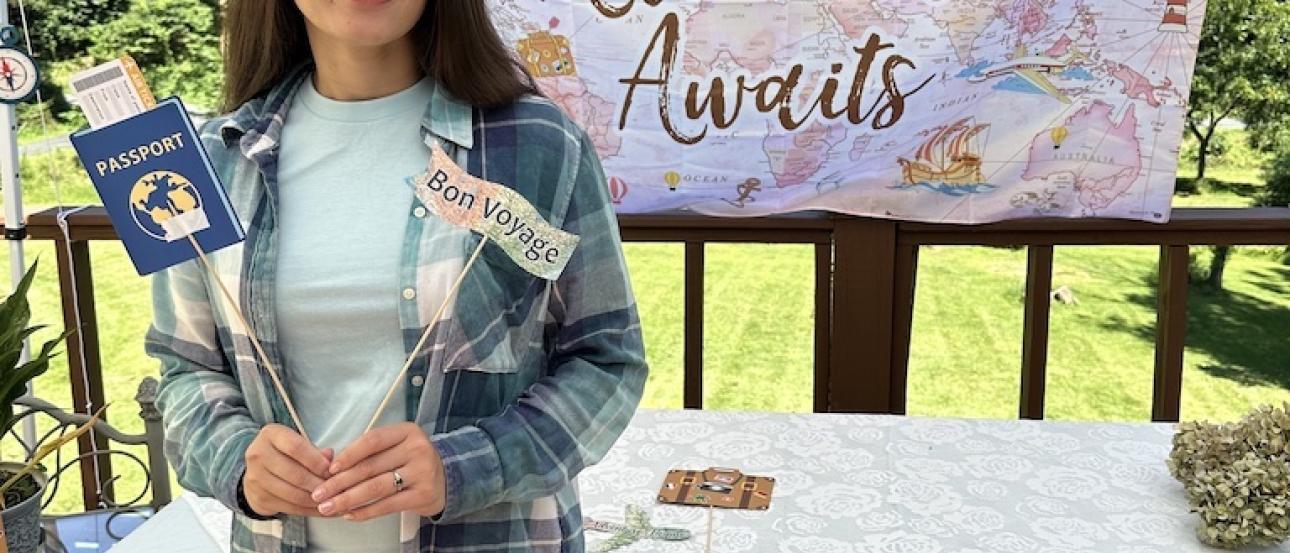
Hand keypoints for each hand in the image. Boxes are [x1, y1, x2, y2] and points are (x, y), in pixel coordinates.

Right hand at [242, 424, 333, 516]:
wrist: (257, 471)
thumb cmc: (284, 454)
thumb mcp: (298, 444)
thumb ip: (314, 451)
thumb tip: (330, 456)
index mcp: (271, 435)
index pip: (296, 447)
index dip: (316, 460)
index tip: (331, 469)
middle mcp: (259, 455)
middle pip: (295, 474)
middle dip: (319, 483)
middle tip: (336, 489)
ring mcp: (256, 478)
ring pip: (293, 494)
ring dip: (316, 500)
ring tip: (333, 500)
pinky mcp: (260, 498)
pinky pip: (289, 507)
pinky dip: (309, 510)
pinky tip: (322, 509)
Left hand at [312, 422, 446, 520]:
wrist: (446, 478)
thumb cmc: (411, 460)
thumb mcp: (396, 445)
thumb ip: (370, 452)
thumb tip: (331, 467)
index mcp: (407, 431)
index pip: (372, 440)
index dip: (348, 455)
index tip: (329, 469)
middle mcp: (417, 449)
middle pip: (370, 467)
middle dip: (339, 482)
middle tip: (319, 493)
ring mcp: (422, 472)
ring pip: (376, 487)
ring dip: (347, 499)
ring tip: (328, 507)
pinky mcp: (423, 494)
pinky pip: (387, 505)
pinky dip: (365, 511)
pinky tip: (350, 514)